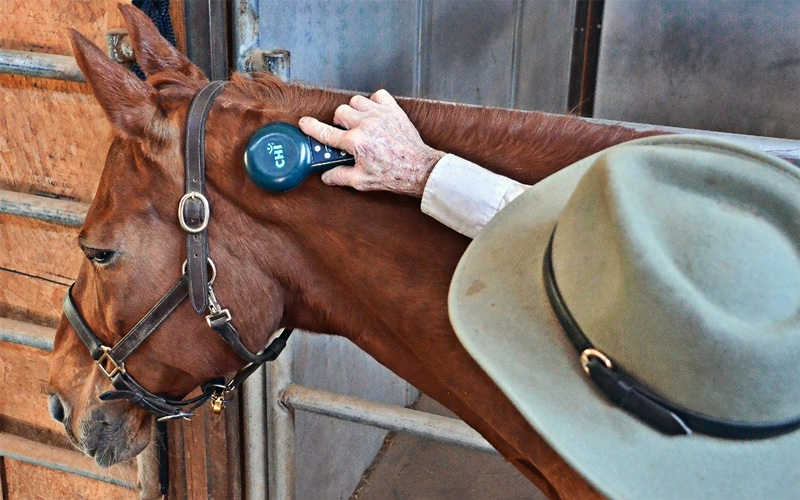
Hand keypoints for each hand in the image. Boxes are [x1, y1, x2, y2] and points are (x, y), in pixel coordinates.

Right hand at [299, 90, 444, 197]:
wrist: (418, 168)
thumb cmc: (392, 175)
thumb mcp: (361, 181)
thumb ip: (340, 176)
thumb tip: (326, 176)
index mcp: (355, 142)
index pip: (326, 133)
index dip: (312, 128)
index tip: (304, 123)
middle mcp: (366, 125)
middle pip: (340, 112)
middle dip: (339, 123)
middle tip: (346, 134)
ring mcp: (380, 115)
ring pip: (356, 101)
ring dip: (354, 111)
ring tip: (360, 123)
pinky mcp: (393, 110)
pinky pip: (377, 95)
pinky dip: (373, 102)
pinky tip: (375, 114)